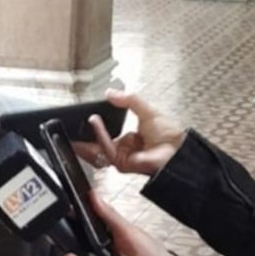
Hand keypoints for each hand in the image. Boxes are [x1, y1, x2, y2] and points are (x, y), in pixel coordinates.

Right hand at [59, 194, 177, 255]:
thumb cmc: (147, 248)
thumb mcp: (127, 229)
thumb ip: (108, 215)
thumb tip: (93, 195)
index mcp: (98, 235)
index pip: (75, 228)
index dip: (65, 223)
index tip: (60, 217)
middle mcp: (93, 251)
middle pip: (68, 249)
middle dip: (62, 248)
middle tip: (66, 247)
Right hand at [72, 89, 186, 175]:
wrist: (179, 149)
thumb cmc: (170, 135)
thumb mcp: (146, 109)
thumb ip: (128, 100)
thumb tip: (111, 92)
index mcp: (129, 140)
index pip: (106, 134)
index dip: (96, 126)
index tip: (89, 115)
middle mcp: (124, 150)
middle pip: (98, 144)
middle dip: (85, 136)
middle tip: (75, 124)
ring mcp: (122, 158)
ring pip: (99, 147)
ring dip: (92, 133)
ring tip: (89, 118)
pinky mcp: (122, 163)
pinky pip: (106, 148)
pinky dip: (100, 135)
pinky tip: (97, 124)